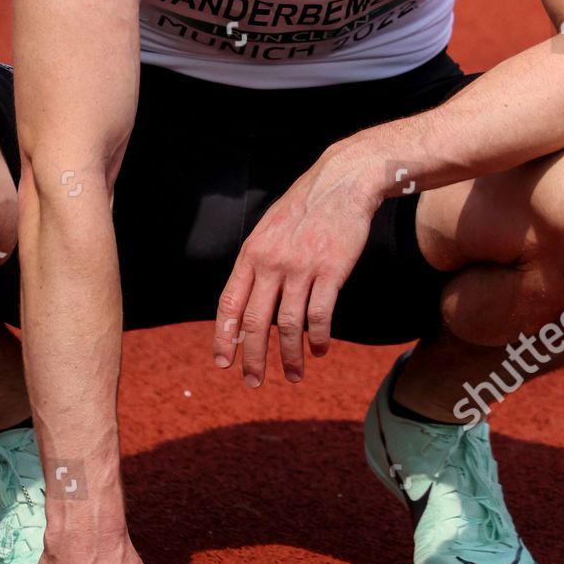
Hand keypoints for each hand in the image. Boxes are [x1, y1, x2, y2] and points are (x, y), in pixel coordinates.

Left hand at [212, 143, 379, 385]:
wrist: (340, 182)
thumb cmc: (304, 208)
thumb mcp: (268, 230)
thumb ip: (257, 263)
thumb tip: (247, 303)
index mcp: (251, 253)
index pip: (229, 303)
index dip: (223, 336)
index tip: (222, 362)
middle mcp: (272, 262)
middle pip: (256, 322)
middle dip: (252, 358)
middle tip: (253, 382)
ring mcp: (301, 267)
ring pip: (289, 325)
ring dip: (289, 356)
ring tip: (292, 375)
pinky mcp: (331, 270)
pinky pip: (320, 315)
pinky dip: (318, 338)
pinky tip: (318, 350)